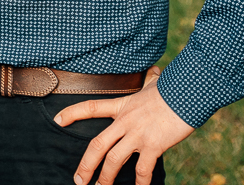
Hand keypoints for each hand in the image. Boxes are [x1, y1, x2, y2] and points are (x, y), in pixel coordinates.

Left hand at [58, 67, 193, 184]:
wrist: (187, 93)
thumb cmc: (172, 89)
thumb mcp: (154, 83)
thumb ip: (149, 80)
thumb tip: (154, 71)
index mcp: (121, 106)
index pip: (90, 107)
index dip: (71, 113)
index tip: (57, 120)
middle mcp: (125, 122)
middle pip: (97, 145)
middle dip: (86, 165)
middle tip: (79, 180)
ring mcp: (138, 135)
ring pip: (114, 160)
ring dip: (106, 177)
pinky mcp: (154, 145)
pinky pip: (143, 169)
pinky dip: (140, 183)